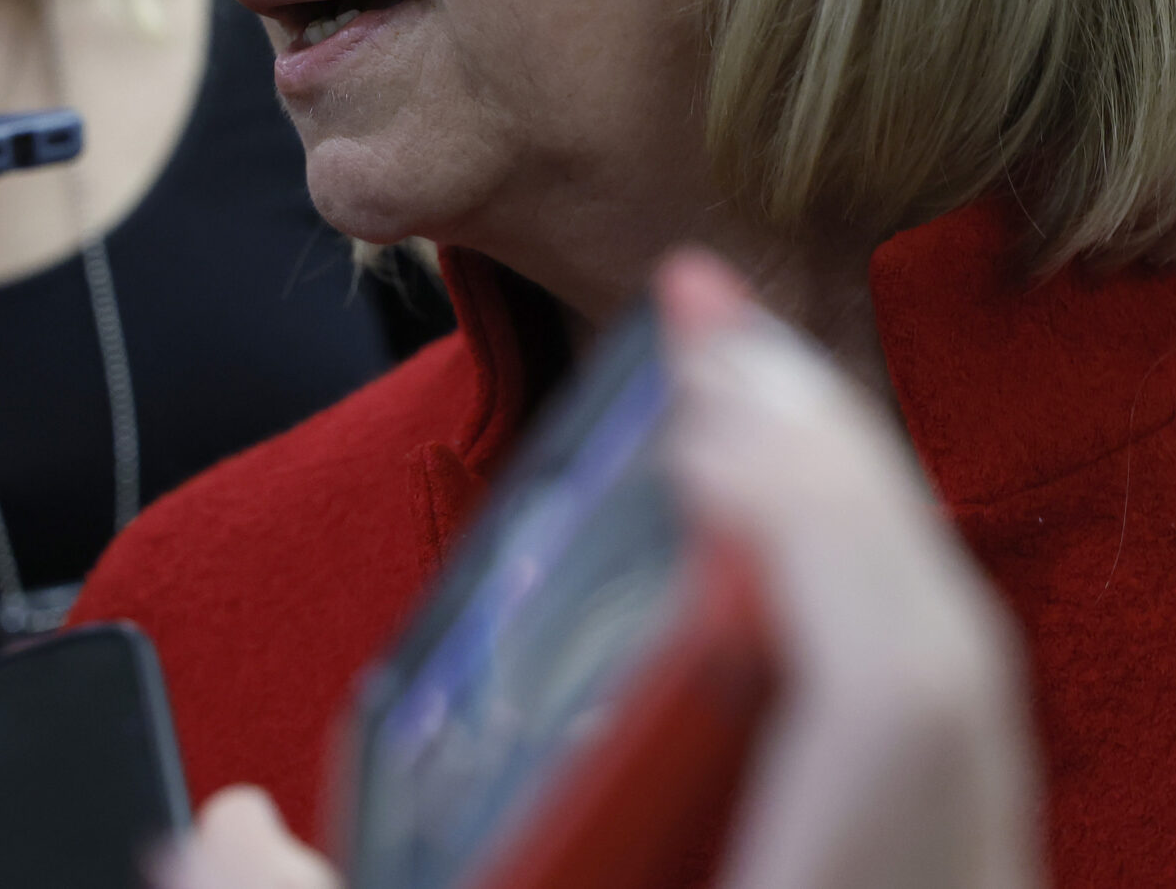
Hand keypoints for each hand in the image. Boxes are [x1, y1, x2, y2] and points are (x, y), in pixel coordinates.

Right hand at [148, 252, 1039, 888]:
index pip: (892, 710)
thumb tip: (221, 834)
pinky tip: (764, 611)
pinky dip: (851, 647)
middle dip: (830, 472)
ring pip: (954, 723)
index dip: (817, 515)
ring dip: (848, 548)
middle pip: (942, 673)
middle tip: (714, 342)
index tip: (708, 387)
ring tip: (738, 435)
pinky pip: (923, 777)